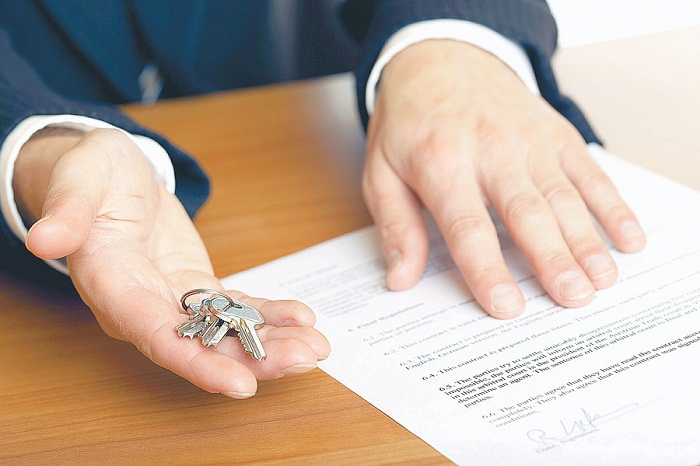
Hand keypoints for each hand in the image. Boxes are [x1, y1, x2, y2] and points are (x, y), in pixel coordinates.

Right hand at [14, 127, 329, 396]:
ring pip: (222, 332)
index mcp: (112, 284)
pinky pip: (233, 308)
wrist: (108, 176)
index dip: (197, 363)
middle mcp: (143, 305)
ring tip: (316, 344)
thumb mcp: (78, 179)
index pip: (154, 334)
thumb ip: (66, 211)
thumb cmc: (92, 175)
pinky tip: (300, 319)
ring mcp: (171, 300)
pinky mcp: (193, 287)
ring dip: (271, 343)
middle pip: (199, 345)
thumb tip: (44, 239)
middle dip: (254, 357)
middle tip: (304, 358)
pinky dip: (267, 316)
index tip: (241, 383)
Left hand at [363, 40, 645, 317]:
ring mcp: (530, 140)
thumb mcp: (381, 171)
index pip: (467, 225)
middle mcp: (491, 150)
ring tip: (602, 280)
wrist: (443, 59)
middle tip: (572, 299)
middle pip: (526, 212)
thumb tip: (401, 278)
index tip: (506, 306)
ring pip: (563, 196)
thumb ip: (395, 226)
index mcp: (441, 163)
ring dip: (586, 240)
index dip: (487, 269)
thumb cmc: (409, 123)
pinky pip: (590, 173)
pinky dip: (613, 206)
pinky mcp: (557, 134)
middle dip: (552, 258)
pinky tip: (628, 238)